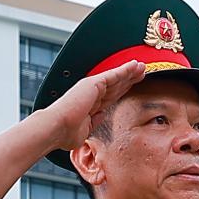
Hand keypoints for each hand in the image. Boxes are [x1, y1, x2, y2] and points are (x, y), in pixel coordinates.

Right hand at [40, 57, 157, 155]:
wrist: (56, 128)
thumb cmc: (65, 133)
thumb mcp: (85, 130)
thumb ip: (95, 121)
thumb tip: (102, 115)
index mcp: (91, 105)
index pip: (111, 95)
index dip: (123, 89)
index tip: (133, 86)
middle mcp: (91, 94)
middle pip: (116, 85)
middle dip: (129, 79)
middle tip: (142, 72)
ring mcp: (92, 87)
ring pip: (117, 78)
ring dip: (130, 72)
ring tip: (143, 67)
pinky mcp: (93, 83)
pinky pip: (113, 75)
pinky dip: (125, 70)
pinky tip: (134, 65)